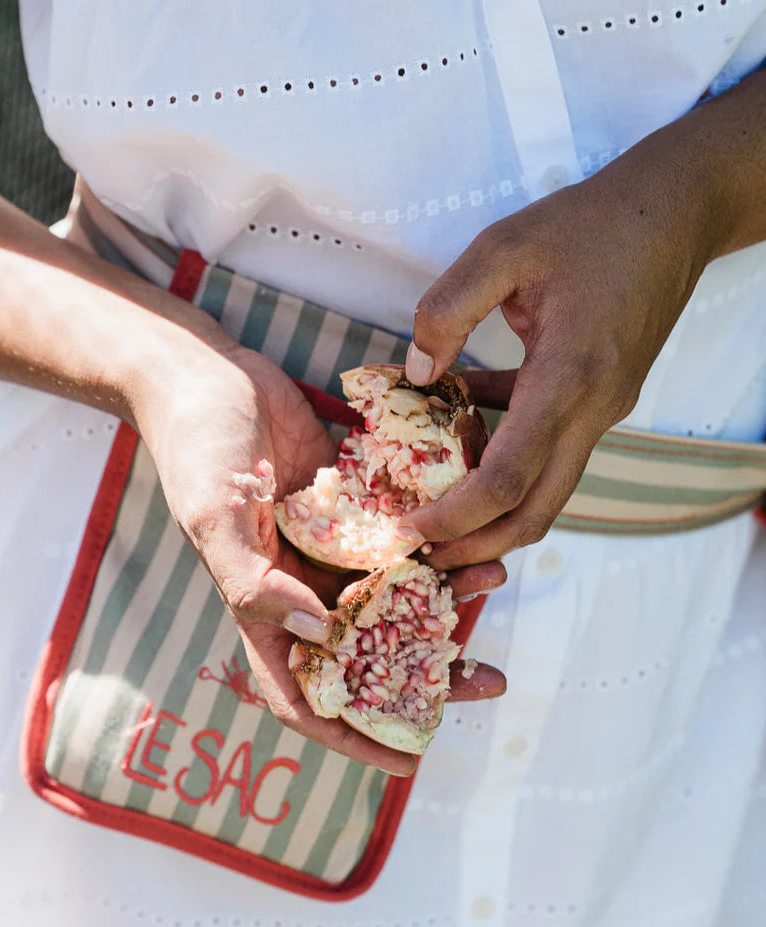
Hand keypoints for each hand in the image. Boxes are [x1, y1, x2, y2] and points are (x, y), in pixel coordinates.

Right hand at [137, 342, 505, 775]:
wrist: (204, 377)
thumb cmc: (194, 449)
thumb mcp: (213, 519)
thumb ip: (256, 582)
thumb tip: (319, 630)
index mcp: (261, 607)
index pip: (304, 693)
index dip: (352, 735)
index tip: (409, 759)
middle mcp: (299, 587)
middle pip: (367, 651)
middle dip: (427, 674)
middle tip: (487, 681)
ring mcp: (328, 546)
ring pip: (396, 590)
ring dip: (445, 597)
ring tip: (495, 581)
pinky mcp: (350, 503)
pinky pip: (400, 532)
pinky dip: (436, 539)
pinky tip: (474, 530)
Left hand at [402, 138, 719, 568]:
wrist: (675, 213)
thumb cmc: (590, 225)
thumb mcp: (504, 247)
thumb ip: (448, 308)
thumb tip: (416, 372)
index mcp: (569, 378)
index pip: (510, 478)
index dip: (458, 515)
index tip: (411, 526)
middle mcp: (592, 410)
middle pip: (538, 511)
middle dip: (479, 544)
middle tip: (424, 553)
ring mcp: (602, 410)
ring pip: (547, 490)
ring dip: (493, 512)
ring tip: (434, 510)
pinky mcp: (600, 401)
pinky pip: (549, 448)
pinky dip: (507, 456)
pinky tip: (458, 431)